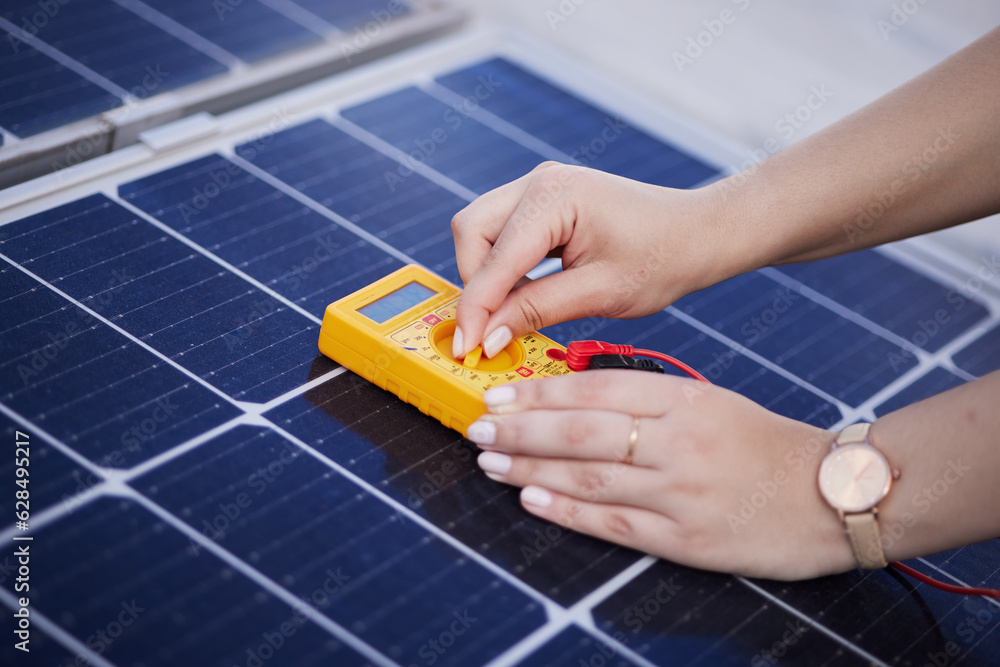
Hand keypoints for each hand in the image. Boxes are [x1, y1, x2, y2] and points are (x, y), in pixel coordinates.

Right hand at [450, 162, 734, 357]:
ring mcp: (539, 187)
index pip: (494, 260)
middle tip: (488, 330)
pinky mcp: (543, 200)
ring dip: (485, 274)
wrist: (696, 234)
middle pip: (471, 231)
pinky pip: (501, 231)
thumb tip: (488, 337)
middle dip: (473, 283)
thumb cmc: (662, 258)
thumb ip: (535, 311)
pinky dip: (501, 265)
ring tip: (512, 313)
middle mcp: (539, 182)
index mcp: (554, 197)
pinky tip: (523, 294)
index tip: (467, 348)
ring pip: (479, 230)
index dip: (476, 309)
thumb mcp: (599, 294)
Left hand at [465, 370, 852, 579]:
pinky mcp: (685, 539)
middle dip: (521, 429)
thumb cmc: (764, 445)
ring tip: (491, 461)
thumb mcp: (710, 402)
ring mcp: (680, 492)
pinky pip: (614, 523)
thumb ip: (649, 400)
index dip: (541, 393)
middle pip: (582, 432)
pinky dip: (567, 512)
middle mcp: (678, 442)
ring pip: (589, 477)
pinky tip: (532, 500)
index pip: (597, 389)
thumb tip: (575, 398)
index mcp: (685, 400)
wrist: (832, 495)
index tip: (501, 393)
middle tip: (479, 426)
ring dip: (530, 469)